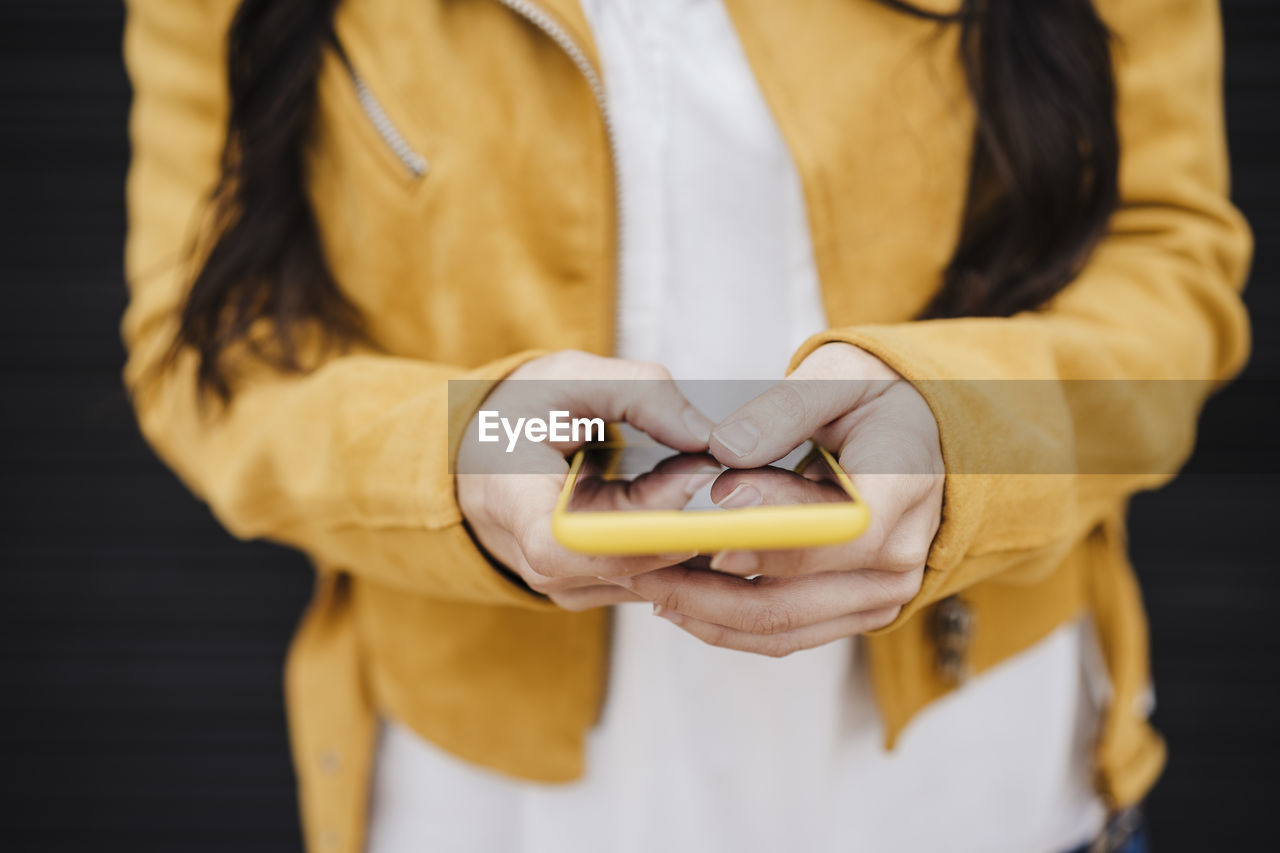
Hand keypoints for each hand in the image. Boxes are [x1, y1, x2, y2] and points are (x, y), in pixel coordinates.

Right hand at [456, 350, 717, 609]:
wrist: (485, 449)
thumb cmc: (521, 411)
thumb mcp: (571, 376)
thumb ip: (640, 392)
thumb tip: (704, 436)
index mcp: (514, 503)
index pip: (563, 548)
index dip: (631, 538)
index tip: (686, 503)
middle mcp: (536, 559)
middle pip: (624, 562)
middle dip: (683, 520)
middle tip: (715, 466)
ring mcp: (565, 581)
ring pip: (647, 575)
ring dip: (689, 530)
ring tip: (704, 472)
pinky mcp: (591, 586)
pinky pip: (649, 574)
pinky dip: (679, 538)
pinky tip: (690, 496)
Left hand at [614, 342, 944, 654]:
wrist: (918, 435)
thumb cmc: (871, 399)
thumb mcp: (835, 377)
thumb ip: (782, 410)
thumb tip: (724, 453)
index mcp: (903, 485)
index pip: (835, 530)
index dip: (768, 539)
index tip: (705, 531)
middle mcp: (899, 554)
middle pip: (793, 596)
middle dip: (707, 587)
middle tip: (641, 564)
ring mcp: (881, 592)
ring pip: (780, 626)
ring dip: (705, 613)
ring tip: (646, 582)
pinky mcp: (856, 612)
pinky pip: (785, 634)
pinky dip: (726, 624)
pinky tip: (676, 600)